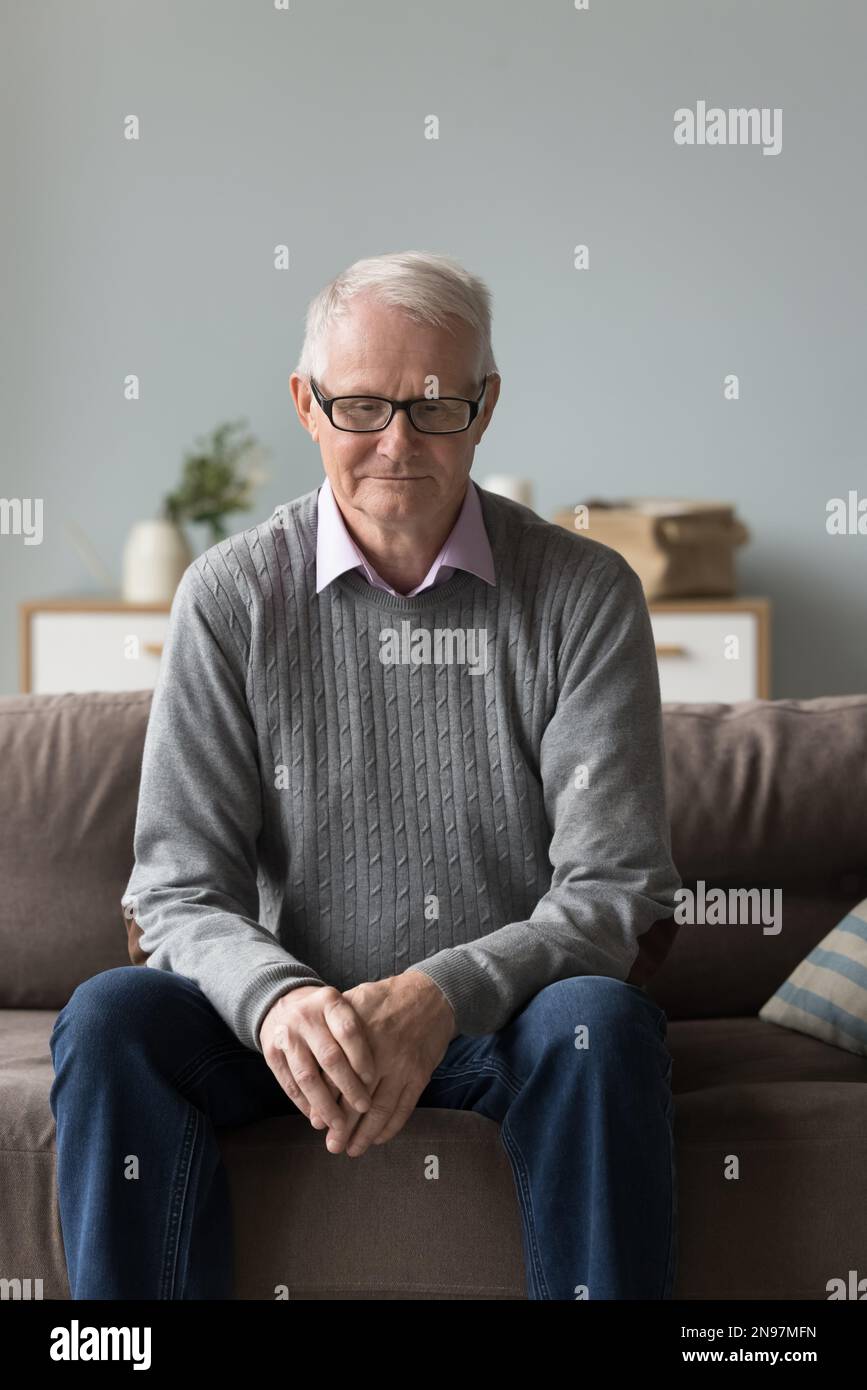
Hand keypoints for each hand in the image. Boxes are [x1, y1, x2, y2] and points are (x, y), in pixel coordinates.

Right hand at [259, 984, 376, 1149]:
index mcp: (328, 1001)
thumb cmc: (324, 1014)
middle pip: (329, 1057)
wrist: (280, 1004)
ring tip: (340, 1124)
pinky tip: (318, 1117)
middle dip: (348, 1087)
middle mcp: (305, 1016)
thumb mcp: (341, 1009)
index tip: (372, 1080)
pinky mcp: (270, 1053)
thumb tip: (376, 1076)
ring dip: (325, 1105)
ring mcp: (285, 1035)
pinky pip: (290, 1085)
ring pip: (307, 1077)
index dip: (362, 1058)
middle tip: (363, 1106)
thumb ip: (358, 1033)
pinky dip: (305, 1105)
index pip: (349, 1031)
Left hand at [313, 970, 455, 1158]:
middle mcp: (378, 1053)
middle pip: (355, 1098)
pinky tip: (378, 1138)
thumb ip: (334, 1028)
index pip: (334, 1076)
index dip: (324, 1102)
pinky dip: (390, 1127)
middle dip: (341, 1127)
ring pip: (380, 1109)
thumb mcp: (356, 1001)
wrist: (432, 994)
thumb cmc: (387, 998)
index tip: (315, 1122)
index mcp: (357, 1036)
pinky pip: (403, 1108)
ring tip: (352, 1149)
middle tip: (331, 1145)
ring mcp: (402, 1066)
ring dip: (365, 1134)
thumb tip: (311, 1058)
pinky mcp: (420, 1074)